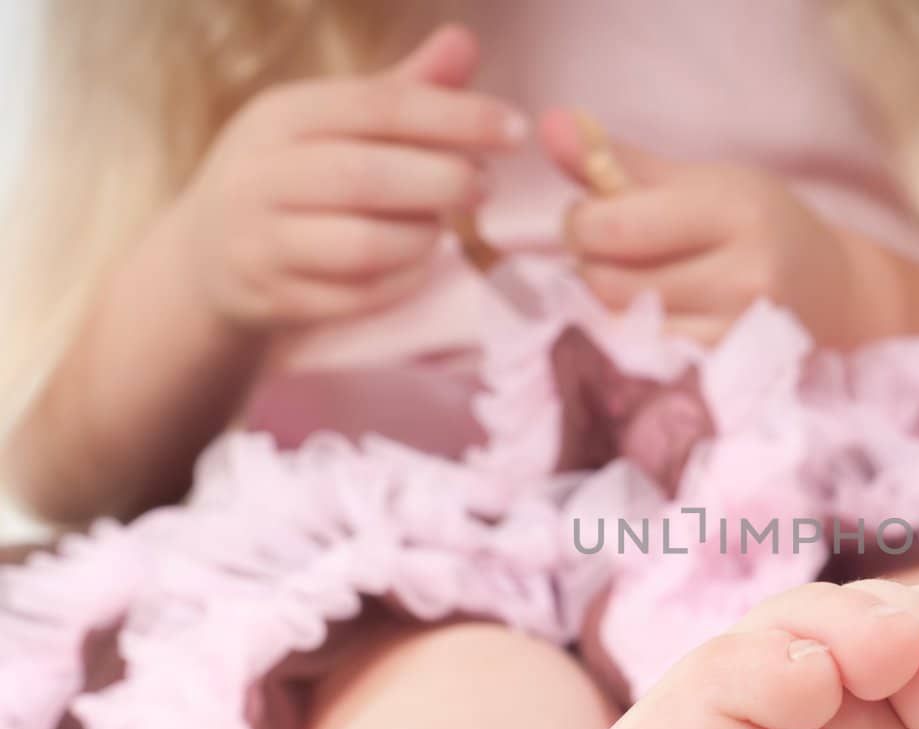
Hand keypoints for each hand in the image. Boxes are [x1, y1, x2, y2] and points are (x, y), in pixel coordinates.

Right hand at [172, 25, 527, 332]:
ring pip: (366, 245)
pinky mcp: (274, 298)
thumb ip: (401, 90)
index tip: (515, 129)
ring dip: (423, 236)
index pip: (379, 107)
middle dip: (444, 181)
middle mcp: (260, 175)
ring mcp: (261, 242)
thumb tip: (463, 42)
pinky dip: (405, 280)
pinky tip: (418, 262)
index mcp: (280, 115)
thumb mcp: (333, 124)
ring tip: (440, 224)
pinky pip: (361, 297)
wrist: (205, 258)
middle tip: (485, 185)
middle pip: (370, 177)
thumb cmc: (293, 177)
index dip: (455, 116)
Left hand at [543, 110, 868, 347]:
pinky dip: (633, 339)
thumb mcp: (698, 181)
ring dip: (608, 308)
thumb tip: (548, 126)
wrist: (831, 291)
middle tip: (613, 256)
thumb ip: (617, 160)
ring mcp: (740, 332)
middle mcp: (745, 274)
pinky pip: (646, 361)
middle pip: (608, 283)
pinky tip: (652, 321)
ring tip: (635, 286)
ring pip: (622, 327)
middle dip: (592, 266)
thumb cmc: (755, 226)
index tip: (593, 218)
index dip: (579, 223)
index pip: (611, 226)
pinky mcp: (732, 371)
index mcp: (733, 209)